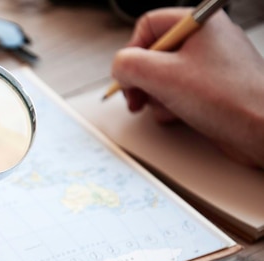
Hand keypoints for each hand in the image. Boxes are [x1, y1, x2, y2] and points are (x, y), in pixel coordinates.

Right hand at [110, 8, 263, 167]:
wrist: (263, 130)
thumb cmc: (230, 99)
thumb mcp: (163, 76)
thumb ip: (129, 65)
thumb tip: (119, 68)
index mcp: (199, 22)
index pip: (147, 25)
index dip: (132, 52)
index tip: (128, 75)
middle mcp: (206, 40)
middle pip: (153, 53)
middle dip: (140, 79)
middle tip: (136, 96)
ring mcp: (209, 66)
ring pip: (162, 76)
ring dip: (154, 95)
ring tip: (163, 107)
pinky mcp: (211, 90)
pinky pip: (178, 92)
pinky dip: (170, 105)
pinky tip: (177, 115)